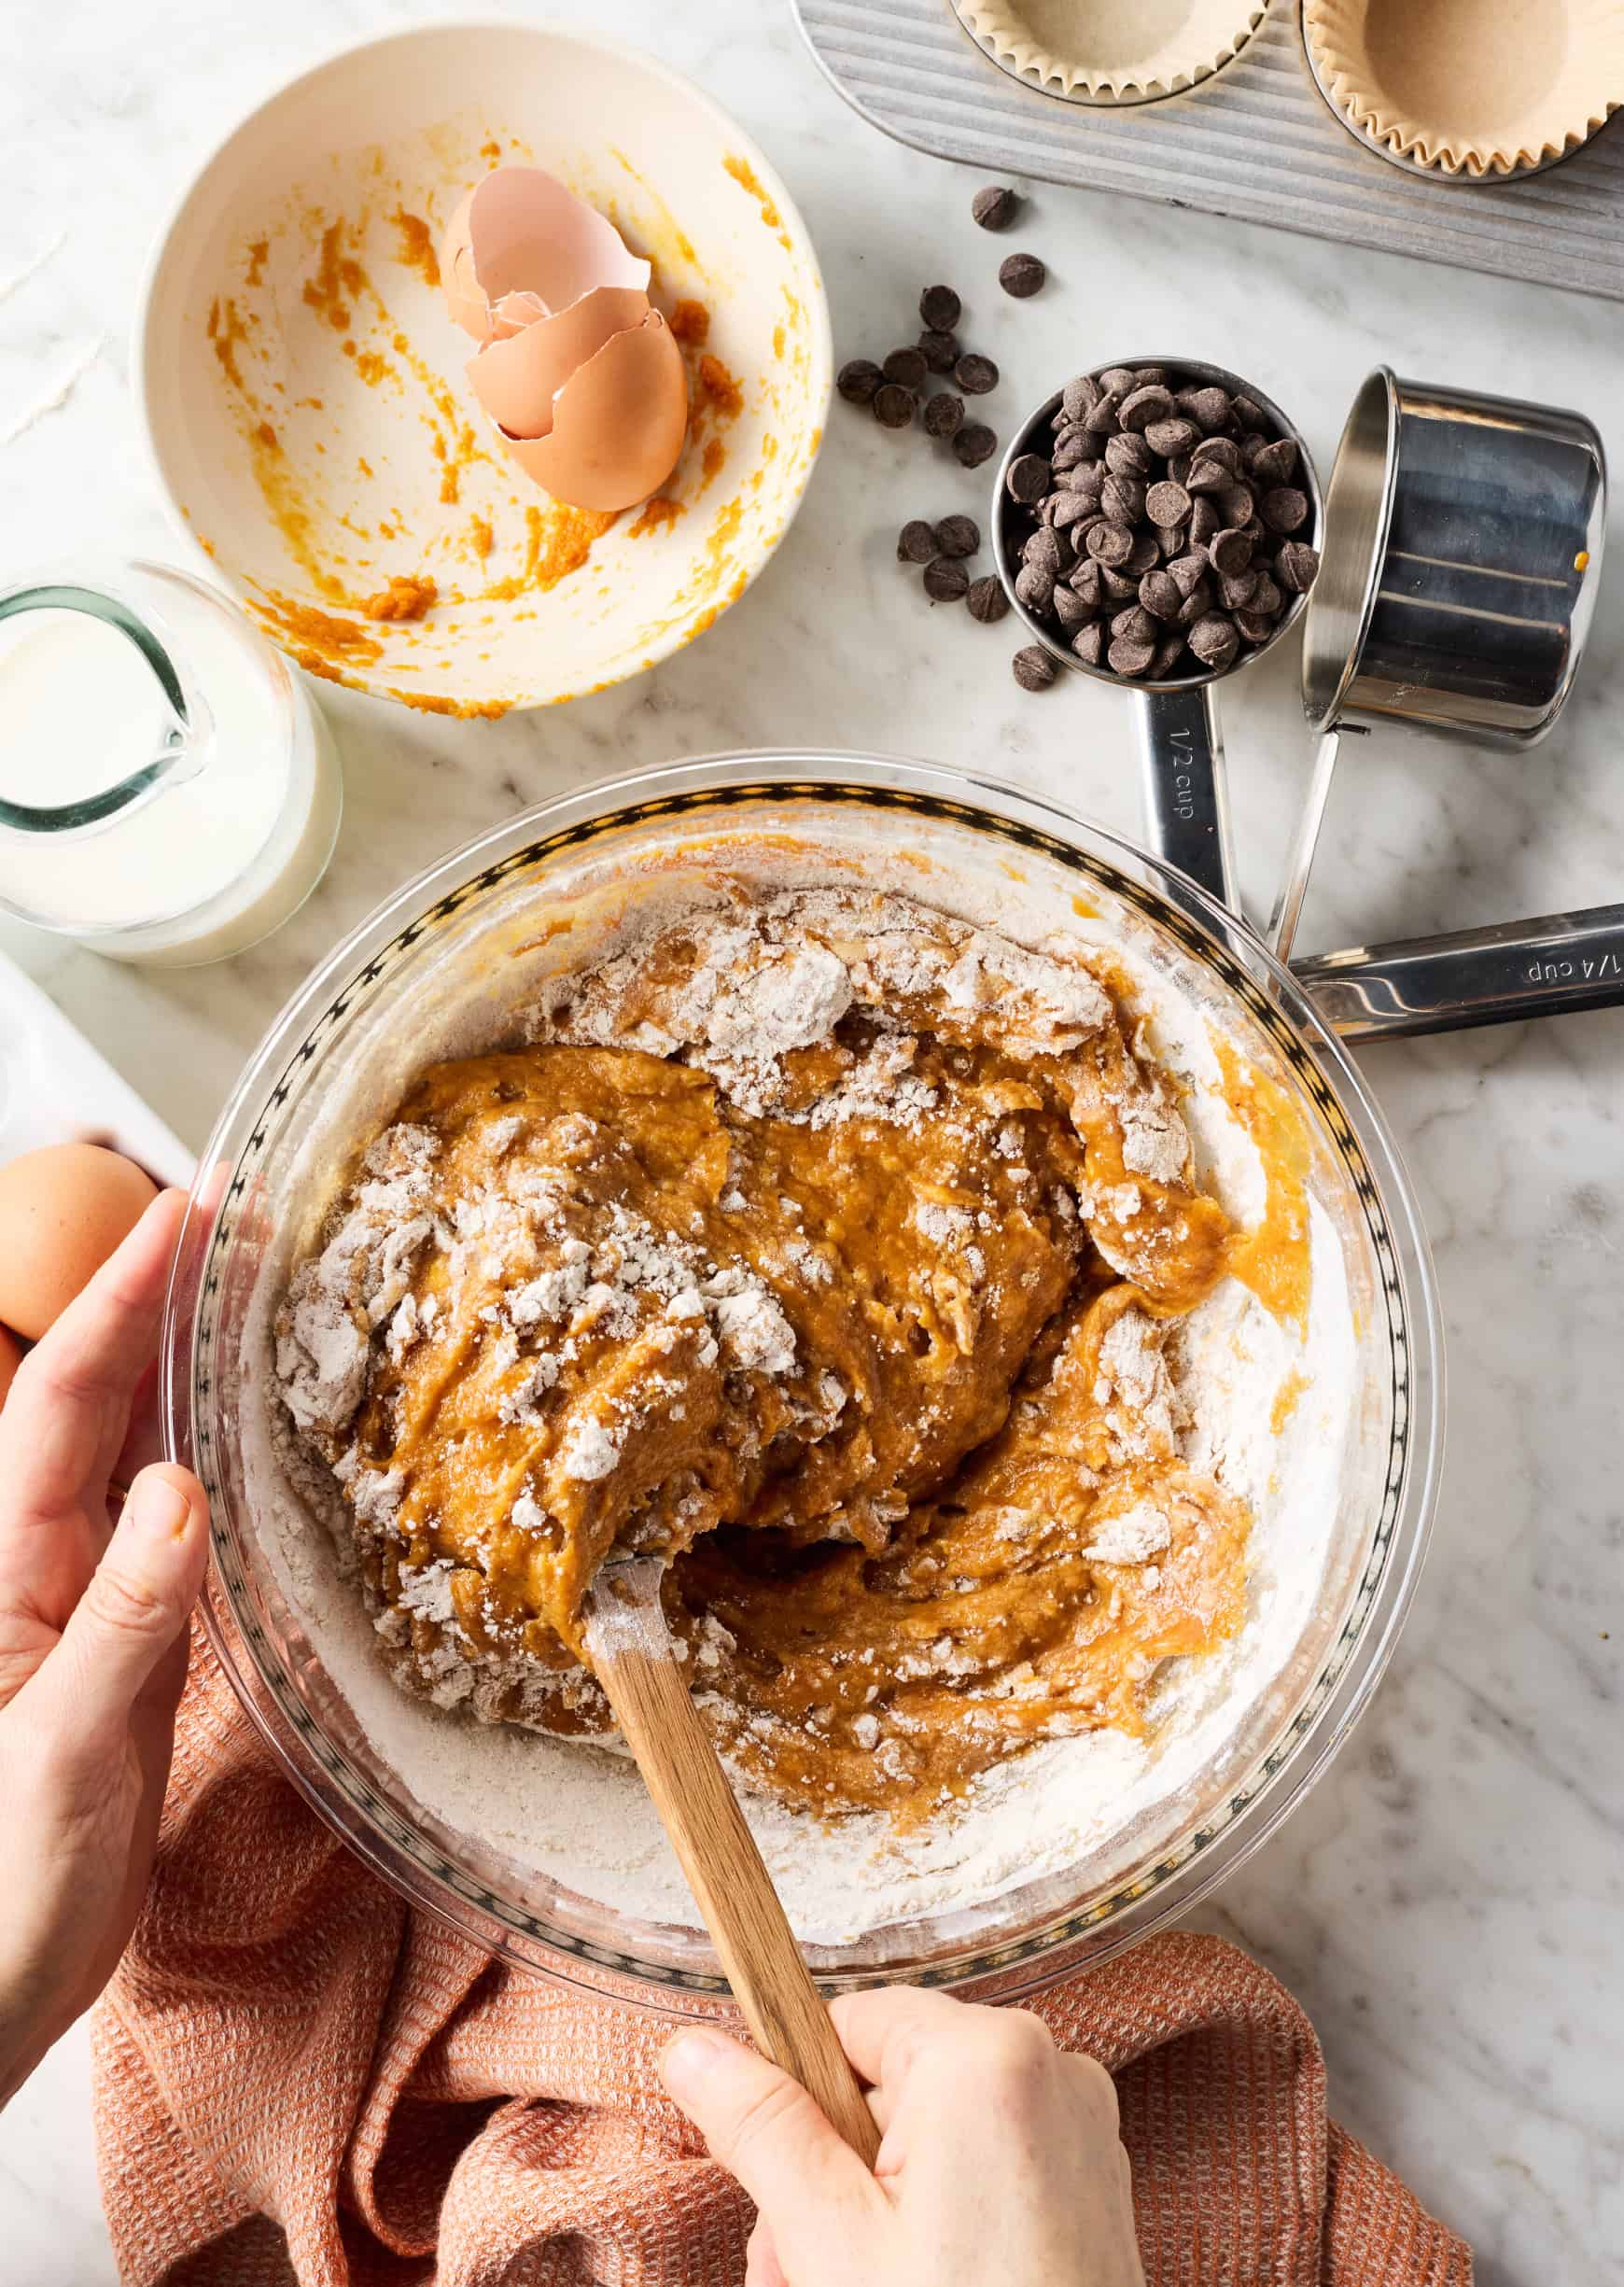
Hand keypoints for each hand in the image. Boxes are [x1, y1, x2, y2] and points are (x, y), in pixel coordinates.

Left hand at [0, 1190, 208, 2107]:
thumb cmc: (0, 1889)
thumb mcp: (64, 1754)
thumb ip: (121, 1618)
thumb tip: (181, 1489)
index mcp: (2, 1568)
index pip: (62, 1399)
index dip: (120, 1297)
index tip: (181, 1212)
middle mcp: (33, 1562)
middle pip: (94, 1398)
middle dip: (154, 1298)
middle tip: (234, 1216)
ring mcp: (77, 1595)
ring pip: (129, 1447)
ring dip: (181, 1362)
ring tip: (248, 1288)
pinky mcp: (121, 1639)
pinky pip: (165, 1519)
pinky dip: (205, 1451)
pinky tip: (243, 1427)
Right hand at [661, 1984, 1144, 2286]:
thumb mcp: (831, 2238)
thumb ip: (761, 2128)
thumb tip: (694, 2050)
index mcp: (986, 2056)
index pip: (850, 2021)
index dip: (799, 2097)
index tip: (775, 2173)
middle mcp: (1049, 2071)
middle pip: (889, 2084)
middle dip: (829, 2172)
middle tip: (796, 2266)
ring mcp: (1078, 2131)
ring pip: (930, 2137)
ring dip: (870, 2209)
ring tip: (837, 2286)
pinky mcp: (1089, 2187)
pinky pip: (983, 2170)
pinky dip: (935, 2221)